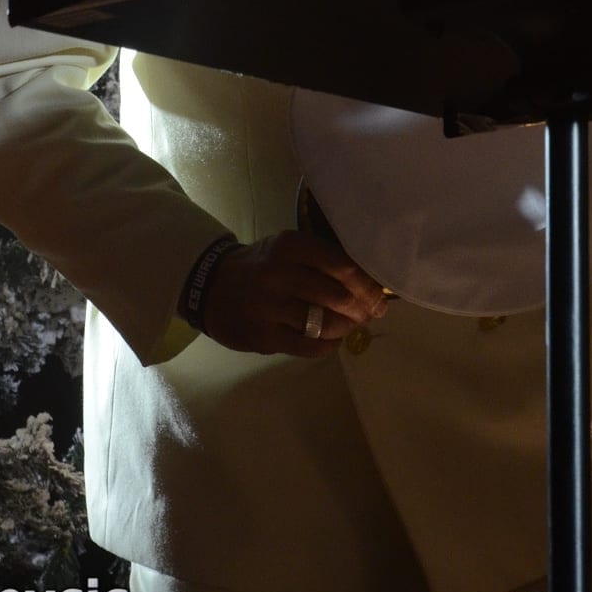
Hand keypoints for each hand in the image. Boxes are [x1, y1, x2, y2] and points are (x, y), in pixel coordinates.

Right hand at [201, 229, 389, 356]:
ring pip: (323, 323)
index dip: (366, 284)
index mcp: (290, 245)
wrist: (211, 286)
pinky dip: (327, 346)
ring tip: (353, 327)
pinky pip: (307, 346)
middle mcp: (279, 272)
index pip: (340, 264)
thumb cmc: (262, 265)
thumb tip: (368, 282)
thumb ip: (321, 260)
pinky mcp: (262, 335)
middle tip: (372, 314)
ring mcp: (269, 306)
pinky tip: (331, 341)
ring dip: (346, 328)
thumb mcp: (287, 250)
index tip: (380, 296)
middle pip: (336, 295)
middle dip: (361, 308)